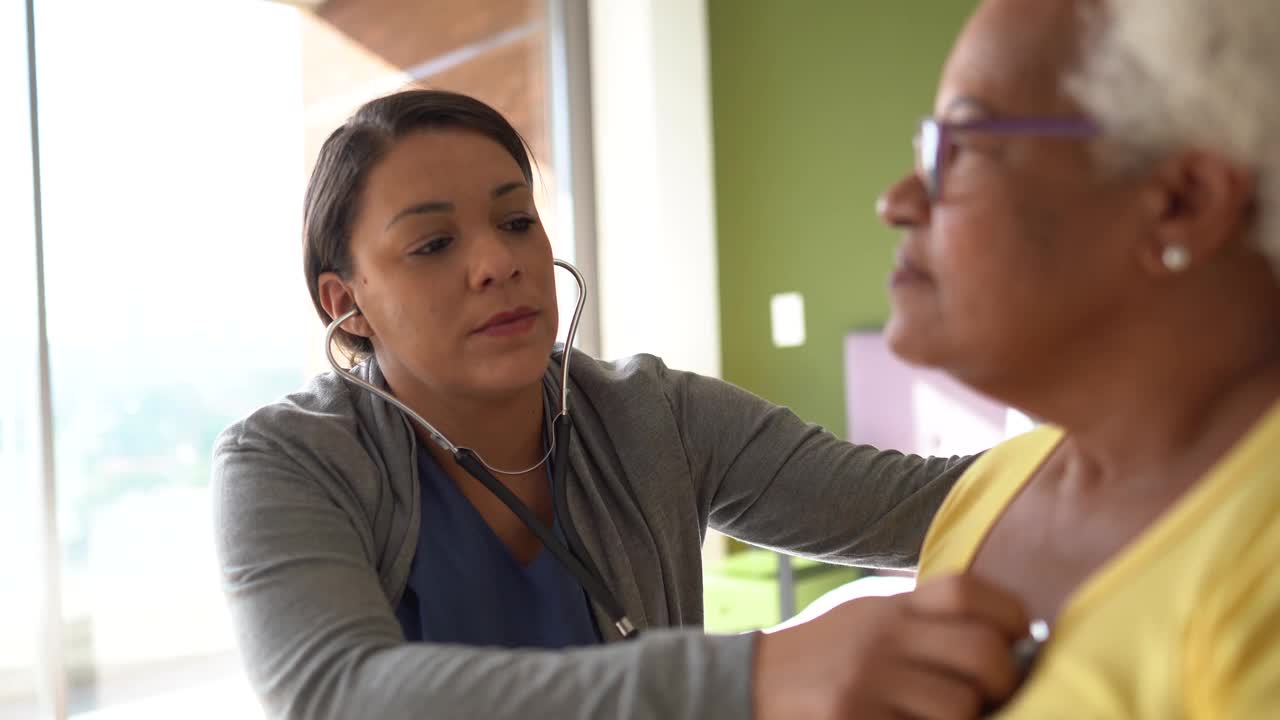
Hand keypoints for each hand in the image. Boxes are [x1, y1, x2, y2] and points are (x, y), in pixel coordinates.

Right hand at [752, 573, 1028, 719]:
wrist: (745, 685)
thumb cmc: (822, 658)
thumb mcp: (864, 620)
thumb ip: (920, 622)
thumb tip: (1004, 640)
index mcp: (888, 608)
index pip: (966, 591)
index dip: (1010, 614)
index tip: (1020, 637)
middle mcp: (880, 639)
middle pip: (981, 651)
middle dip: (1004, 681)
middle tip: (998, 695)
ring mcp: (866, 684)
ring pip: (960, 708)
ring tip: (950, 717)